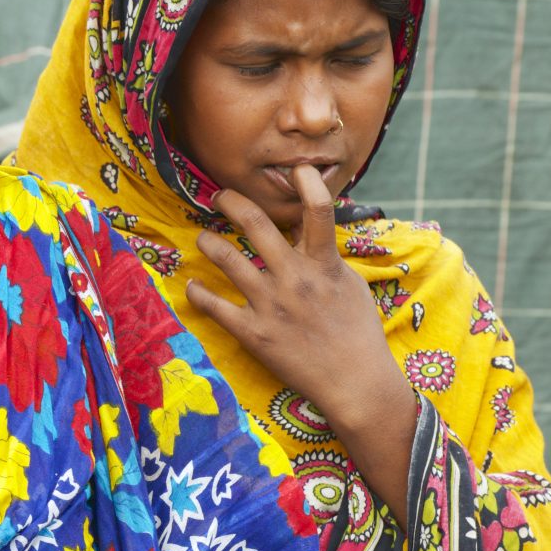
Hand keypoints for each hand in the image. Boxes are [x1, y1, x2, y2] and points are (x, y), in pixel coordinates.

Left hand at [185, 165, 416, 514]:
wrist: (355, 382)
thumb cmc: (358, 334)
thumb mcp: (351, 286)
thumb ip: (328, 258)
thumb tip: (312, 234)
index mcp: (324, 265)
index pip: (319, 212)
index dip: (307, 184)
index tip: (295, 168)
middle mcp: (295, 278)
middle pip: (259, 226)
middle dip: (233, 203)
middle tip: (220, 195)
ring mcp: (272, 304)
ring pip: (228, 260)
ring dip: (209, 243)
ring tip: (202, 238)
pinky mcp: (254, 332)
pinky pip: (216, 307)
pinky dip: (200, 294)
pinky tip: (192, 287)